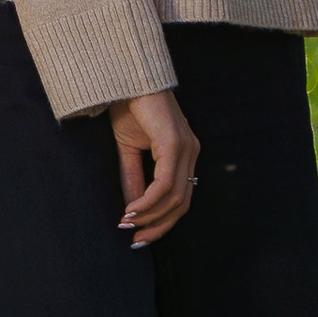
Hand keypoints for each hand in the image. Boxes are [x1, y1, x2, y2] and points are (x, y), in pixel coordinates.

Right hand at [111, 90, 197, 242]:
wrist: (126, 76)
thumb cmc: (128, 107)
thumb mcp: (128, 149)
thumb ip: (134, 178)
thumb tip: (132, 210)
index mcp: (184, 153)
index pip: (181, 198)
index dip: (162, 220)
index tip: (139, 235)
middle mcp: (191, 152)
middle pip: (182, 203)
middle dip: (159, 226)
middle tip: (136, 240)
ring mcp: (186, 148)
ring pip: (175, 197)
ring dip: (150, 215)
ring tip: (128, 223)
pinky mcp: (174, 143)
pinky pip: (165, 183)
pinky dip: (148, 201)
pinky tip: (131, 208)